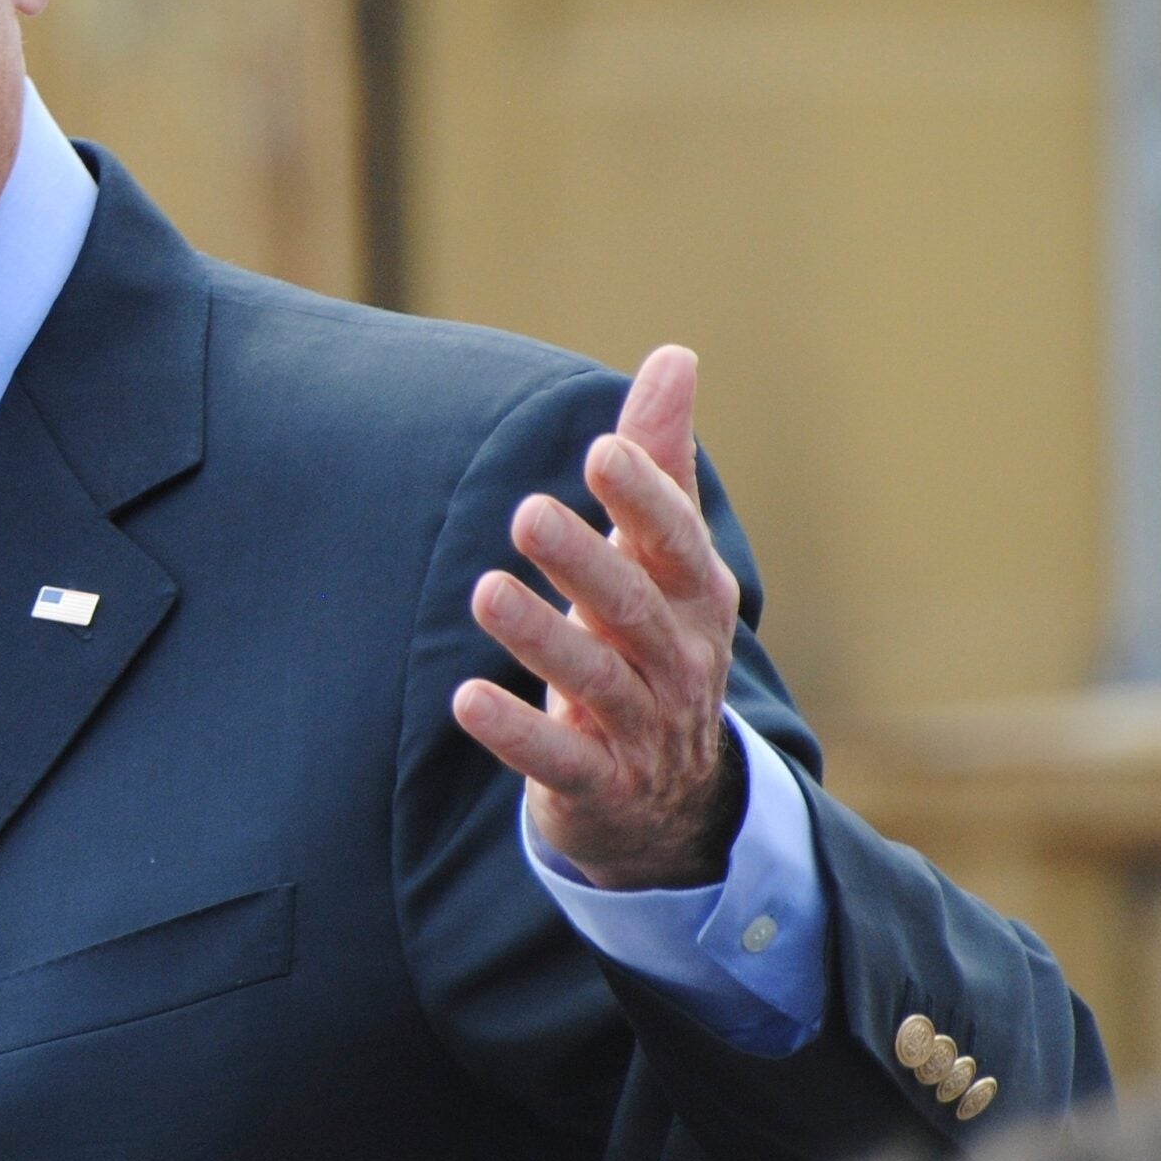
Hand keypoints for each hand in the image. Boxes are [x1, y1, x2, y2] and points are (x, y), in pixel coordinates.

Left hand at [451, 345, 748, 889]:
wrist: (673, 803)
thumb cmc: (652, 646)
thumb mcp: (664, 561)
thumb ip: (660, 464)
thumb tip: (674, 356)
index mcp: (694, 599)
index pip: (676, 543)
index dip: (645, 499)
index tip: (602, 449)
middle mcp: (677, 661)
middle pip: (634, 607)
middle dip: (586, 561)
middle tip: (526, 512)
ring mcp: (642, 728)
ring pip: (596, 680)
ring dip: (541, 637)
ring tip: (486, 590)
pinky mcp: (599, 785)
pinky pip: (559, 759)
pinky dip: (516, 732)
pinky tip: (465, 698)